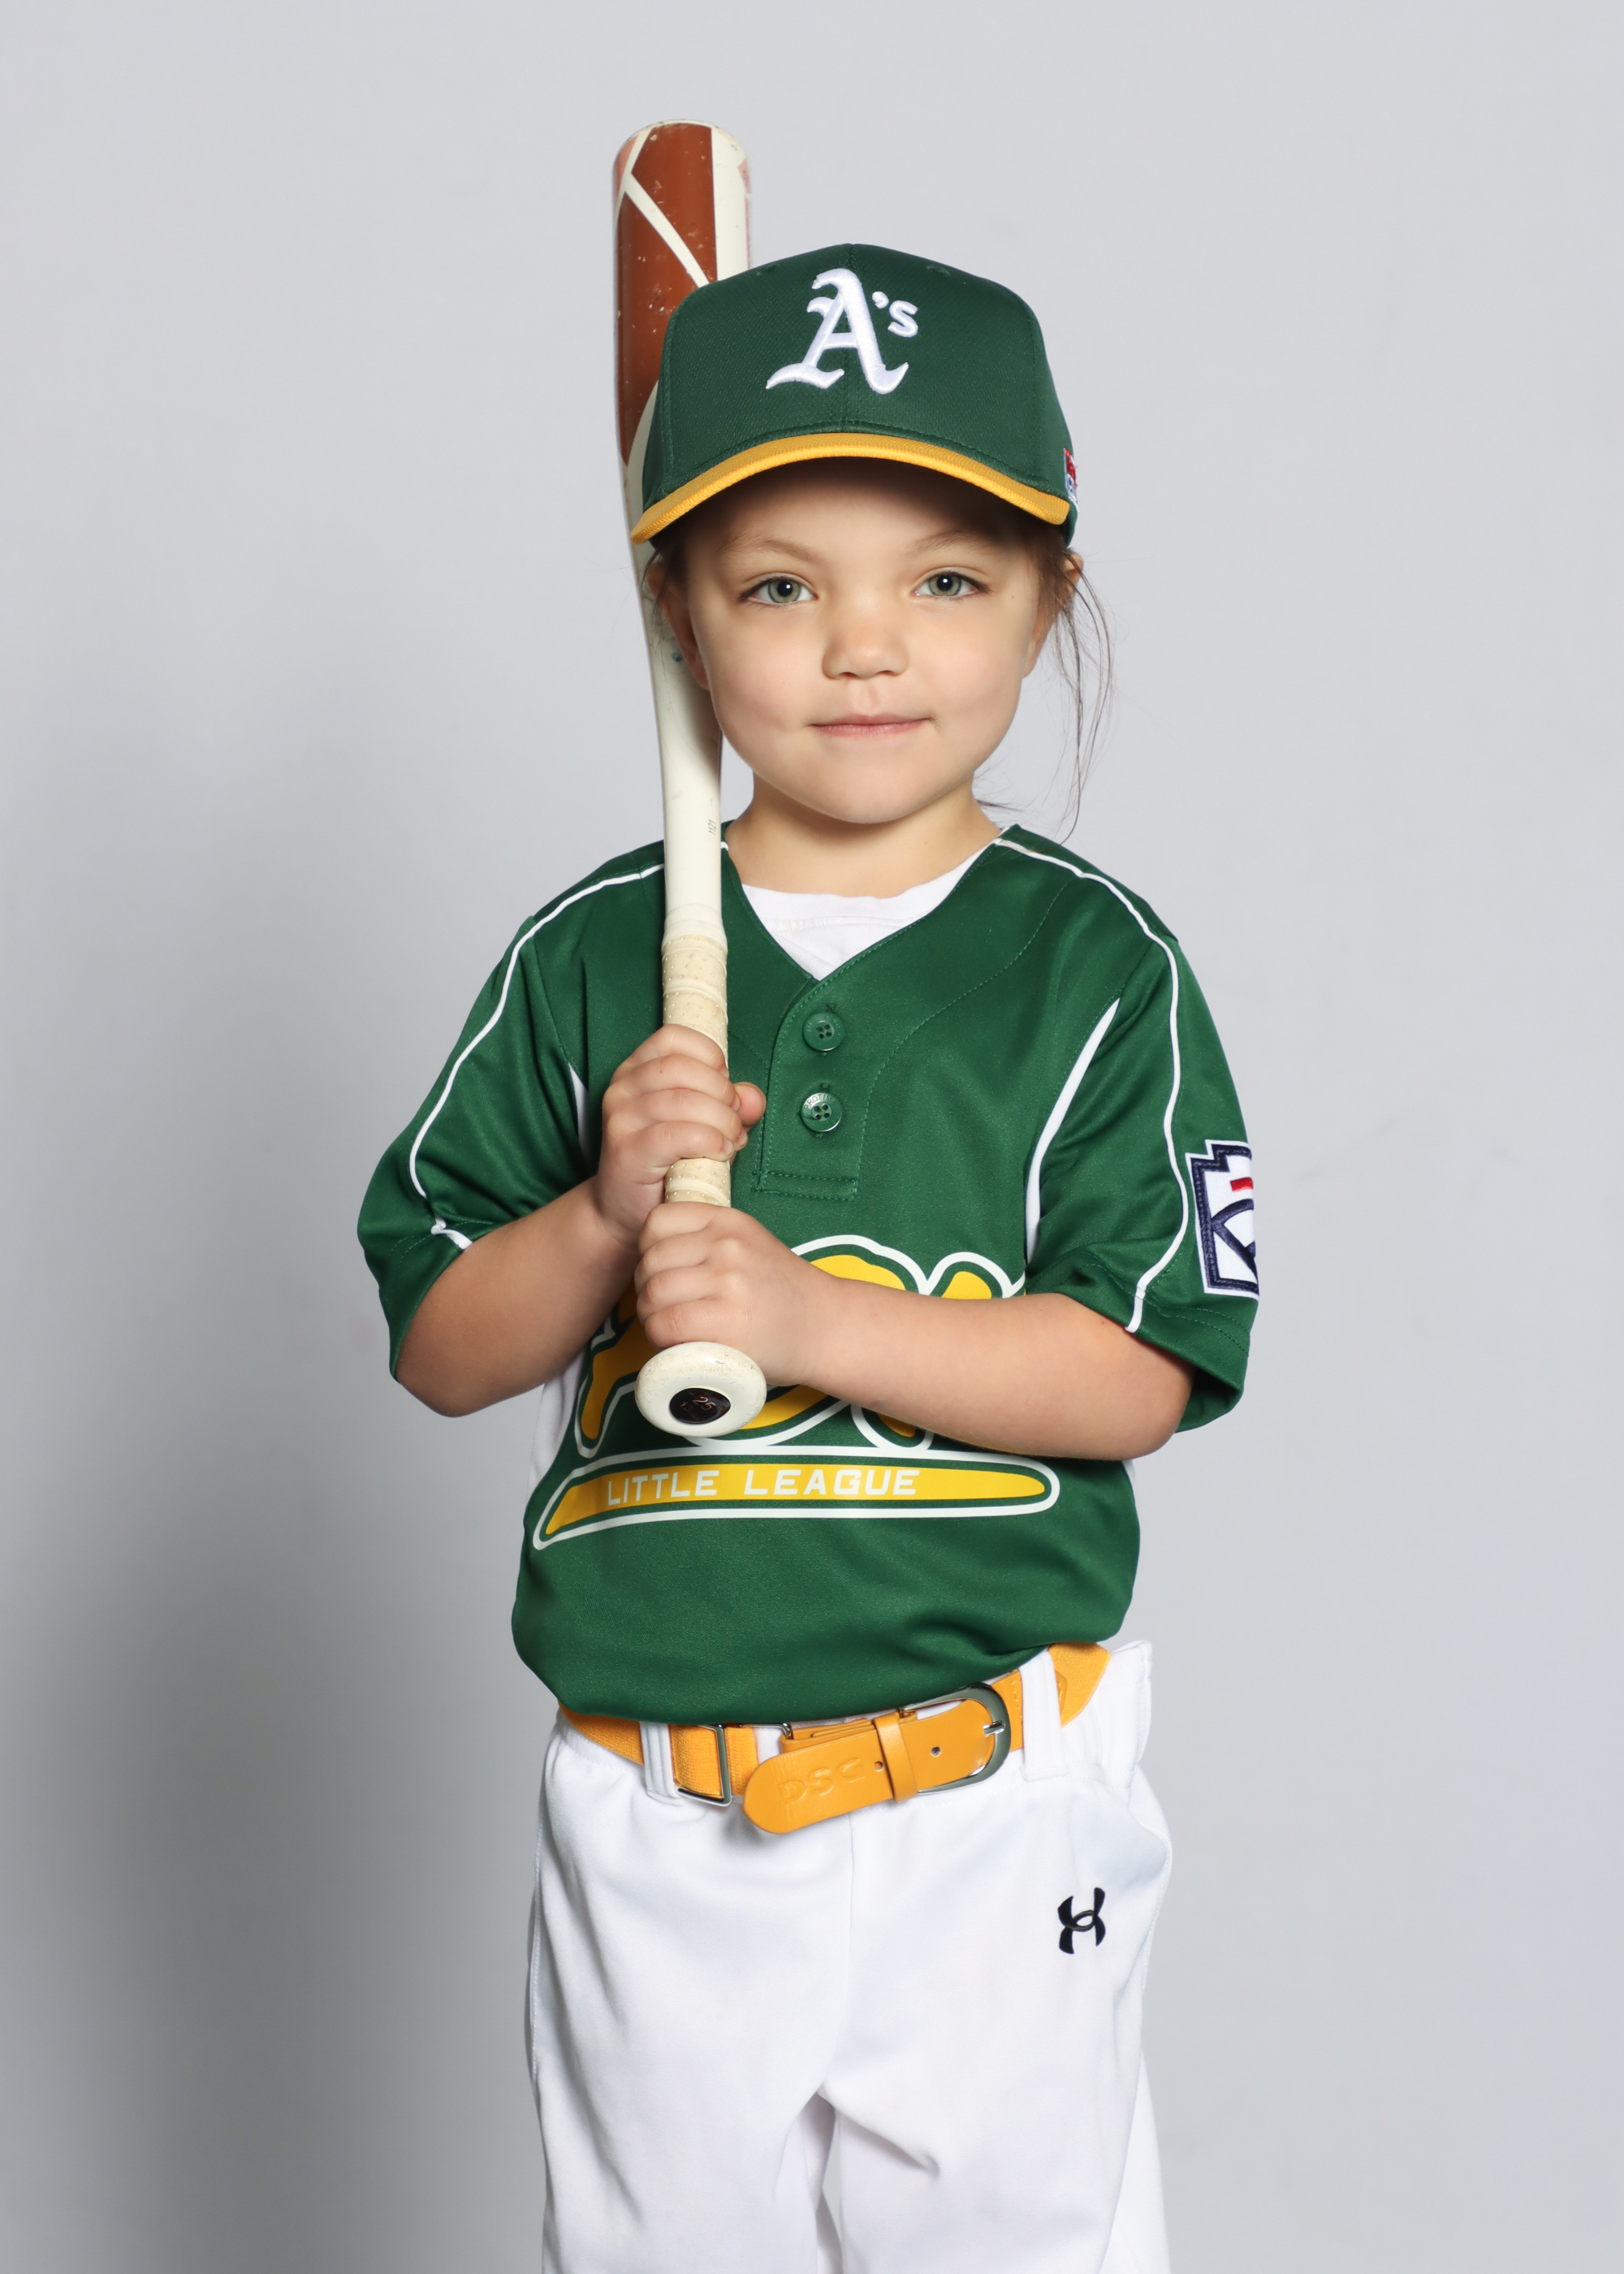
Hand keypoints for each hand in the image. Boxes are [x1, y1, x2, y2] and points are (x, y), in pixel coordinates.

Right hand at [592, 1028, 765, 1249]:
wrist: (629, 1211)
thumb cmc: (669, 1162)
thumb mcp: (704, 1123)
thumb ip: (730, 1104)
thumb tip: (753, 1098)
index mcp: (637, 1069)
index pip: (675, 1038)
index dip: (709, 1057)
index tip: (724, 1084)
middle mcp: (622, 1087)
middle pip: (683, 1068)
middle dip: (721, 1094)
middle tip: (733, 1122)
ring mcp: (621, 1117)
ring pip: (682, 1100)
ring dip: (720, 1121)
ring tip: (729, 1142)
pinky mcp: (626, 1151)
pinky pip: (676, 1135)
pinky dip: (708, 1141)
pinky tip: (720, 1154)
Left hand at [635, 1202, 827, 1386]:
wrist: (825, 1326)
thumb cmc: (780, 1292)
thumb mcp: (748, 1245)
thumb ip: (707, 1240)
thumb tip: (651, 1258)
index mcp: (729, 1221)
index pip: (657, 1222)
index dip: (648, 1252)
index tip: (662, 1273)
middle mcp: (727, 1246)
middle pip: (650, 1262)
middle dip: (647, 1290)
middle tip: (665, 1309)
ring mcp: (728, 1282)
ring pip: (653, 1294)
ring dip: (651, 1317)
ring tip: (671, 1327)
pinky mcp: (727, 1322)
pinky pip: (666, 1325)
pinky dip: (661, 1338)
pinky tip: (677, 1343)